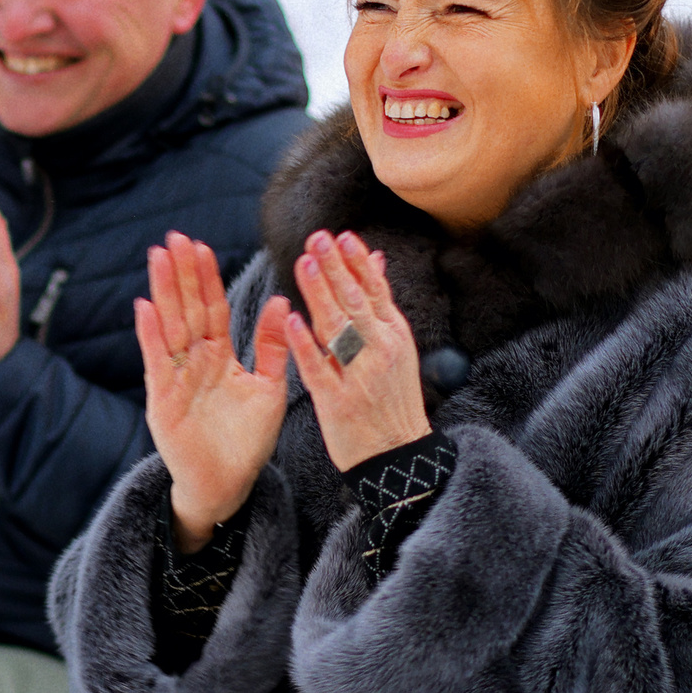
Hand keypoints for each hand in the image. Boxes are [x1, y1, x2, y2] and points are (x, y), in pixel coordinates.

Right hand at [138, 231, 291, 550]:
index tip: (201, 246)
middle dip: (180, 274)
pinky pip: (156, 362)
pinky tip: (144, 307)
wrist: (228, 485)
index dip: (206, 278)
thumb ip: (273, 347)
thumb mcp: (269, 388)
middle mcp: (194, 362)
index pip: (212, 308)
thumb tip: (284, 302)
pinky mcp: (163, 401)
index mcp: (220, 356)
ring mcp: (176, 379)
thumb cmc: (247, 441)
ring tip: (157, 257)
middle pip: (187, 309)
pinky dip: (149, 336)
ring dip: (162, 292)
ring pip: (169, 327)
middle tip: (174, 237)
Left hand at [285, 229, 429, 473]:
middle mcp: (380, 351)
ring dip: (321, 295)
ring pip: (339, 329)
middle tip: (317, 238)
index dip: (357, 263)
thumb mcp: (396, 347)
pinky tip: (293, 321)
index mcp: (393, 335)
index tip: (340, 236)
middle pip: (357, 302)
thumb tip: (375, 257)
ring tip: (305, 265)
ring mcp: (360, 376)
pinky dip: (307, 345)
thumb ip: (379, 304)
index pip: (375, 290)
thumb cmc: (391, 399)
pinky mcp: (338, 401)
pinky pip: (320, 369)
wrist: (398, 456)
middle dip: (337, 268)